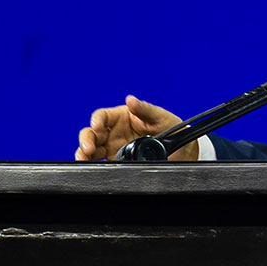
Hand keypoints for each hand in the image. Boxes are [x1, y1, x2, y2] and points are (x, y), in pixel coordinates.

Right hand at [75, 95, 196, 161]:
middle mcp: (115, 132)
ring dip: (84, 153)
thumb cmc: (172, 128)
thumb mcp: (161, 117)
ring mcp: (113, 147)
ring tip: (84, 158)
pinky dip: (91, 164)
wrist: (182, 151)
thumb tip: (131, 99)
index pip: (103, 116)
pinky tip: (89, 165)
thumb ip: (145, 109)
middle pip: (92, 133)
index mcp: (122, 117)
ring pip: (91, 149)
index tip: (98, 126)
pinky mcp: (116, 161)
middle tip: (88, 148)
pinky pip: (99, 162)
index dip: (97, 120)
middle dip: (86, 139)